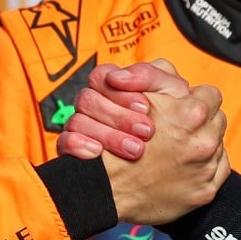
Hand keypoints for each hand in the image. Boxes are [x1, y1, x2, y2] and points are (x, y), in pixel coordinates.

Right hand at [56, 60, 180, 160]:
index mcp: (114, 87)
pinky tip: (99, 153)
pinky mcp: (74, 150)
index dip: (121, 91)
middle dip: (119, 116)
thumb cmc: (175, 122)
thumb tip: (118, 77)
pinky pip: (65, 142)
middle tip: (147, 132)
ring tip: (136, 151)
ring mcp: (83, 127)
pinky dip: (79, 145)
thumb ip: (151, 75)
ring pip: (77, 121)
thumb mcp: (172, 93)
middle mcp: (95, 105)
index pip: (101, 76)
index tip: (146, 107)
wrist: (175, 164)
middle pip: (88, 99)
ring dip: (108, 135)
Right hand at [100, 74, 227, 226]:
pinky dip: (203, 166)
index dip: (193, 98)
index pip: (210, 94)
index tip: (181, 106)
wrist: (107, 189)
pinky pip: (217, 170)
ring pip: (218, 144)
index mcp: (192, 113)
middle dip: (200, 121)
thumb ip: (160, 76)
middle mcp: (204, 142)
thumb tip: (181, 81)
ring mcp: (206, 169)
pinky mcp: (204, 191)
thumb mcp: (134, 94)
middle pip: (217, 119)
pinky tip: (181, 165)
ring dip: (200, 143)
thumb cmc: (118, 143)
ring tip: (175, 148)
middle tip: (176, 127)